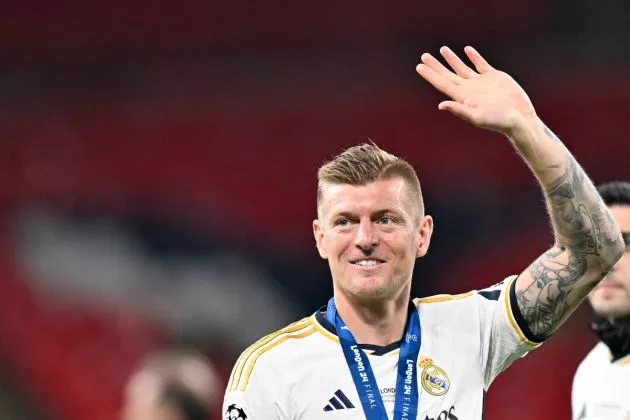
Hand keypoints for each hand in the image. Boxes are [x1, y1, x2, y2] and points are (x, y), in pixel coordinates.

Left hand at [416, 46, 536, 136]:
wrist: (519, 118)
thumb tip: (441, 105)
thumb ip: (459, 110)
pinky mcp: (494, 77)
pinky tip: (467, 50)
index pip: (442, 83)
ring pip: (462, 68)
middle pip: (447, 75)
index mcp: (462, 97)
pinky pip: (480, 64)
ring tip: (443, 49)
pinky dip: (474, 57)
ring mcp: (480, 82)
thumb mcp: (477, 117)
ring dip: (452, 59)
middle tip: (424, 56)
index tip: (419, 66)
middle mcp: (469, 89)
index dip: (430, 75)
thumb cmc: (498, 121)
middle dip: (435, 65)